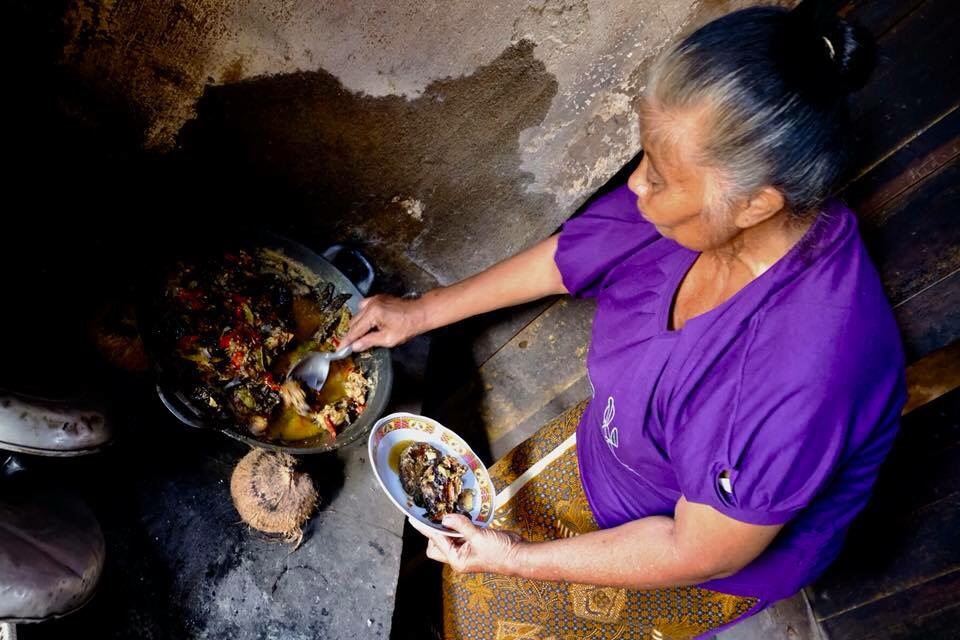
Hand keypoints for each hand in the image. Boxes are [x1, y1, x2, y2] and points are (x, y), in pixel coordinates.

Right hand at [342, 294, 426, 350]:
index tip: (339, 349)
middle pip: (354, 322)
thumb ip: (369, 341)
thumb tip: (355, 346)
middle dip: (352, 334)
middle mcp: (371, 304)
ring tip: (361, 337)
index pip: (354, 330)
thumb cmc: (408, 326)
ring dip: (357, 325)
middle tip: (351, 346)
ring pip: (358, 314)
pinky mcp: (378, 298)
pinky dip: (363, 316)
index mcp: (373, 313)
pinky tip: (368, 324)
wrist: (420, 313)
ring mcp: (374, 299)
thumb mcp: (388, 339)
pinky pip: (364, 307)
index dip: (346, 341)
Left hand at [407, 514, 525, 574]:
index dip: (426, 530)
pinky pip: (460, 533)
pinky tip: (460, 515)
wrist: (519, 555)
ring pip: (448, 538)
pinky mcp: (474, 543)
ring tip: (446, 511)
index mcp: (457, 560)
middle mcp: (459, 557)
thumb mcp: (479, 537)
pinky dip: (459, 525)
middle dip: (435, 531)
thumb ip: (462, 526)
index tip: (414, 520)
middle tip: (437, 516)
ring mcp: (466, 550)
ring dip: (447, 526)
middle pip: (437, 544)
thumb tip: (445, 518)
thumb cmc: (500, 551)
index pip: (436, 542)